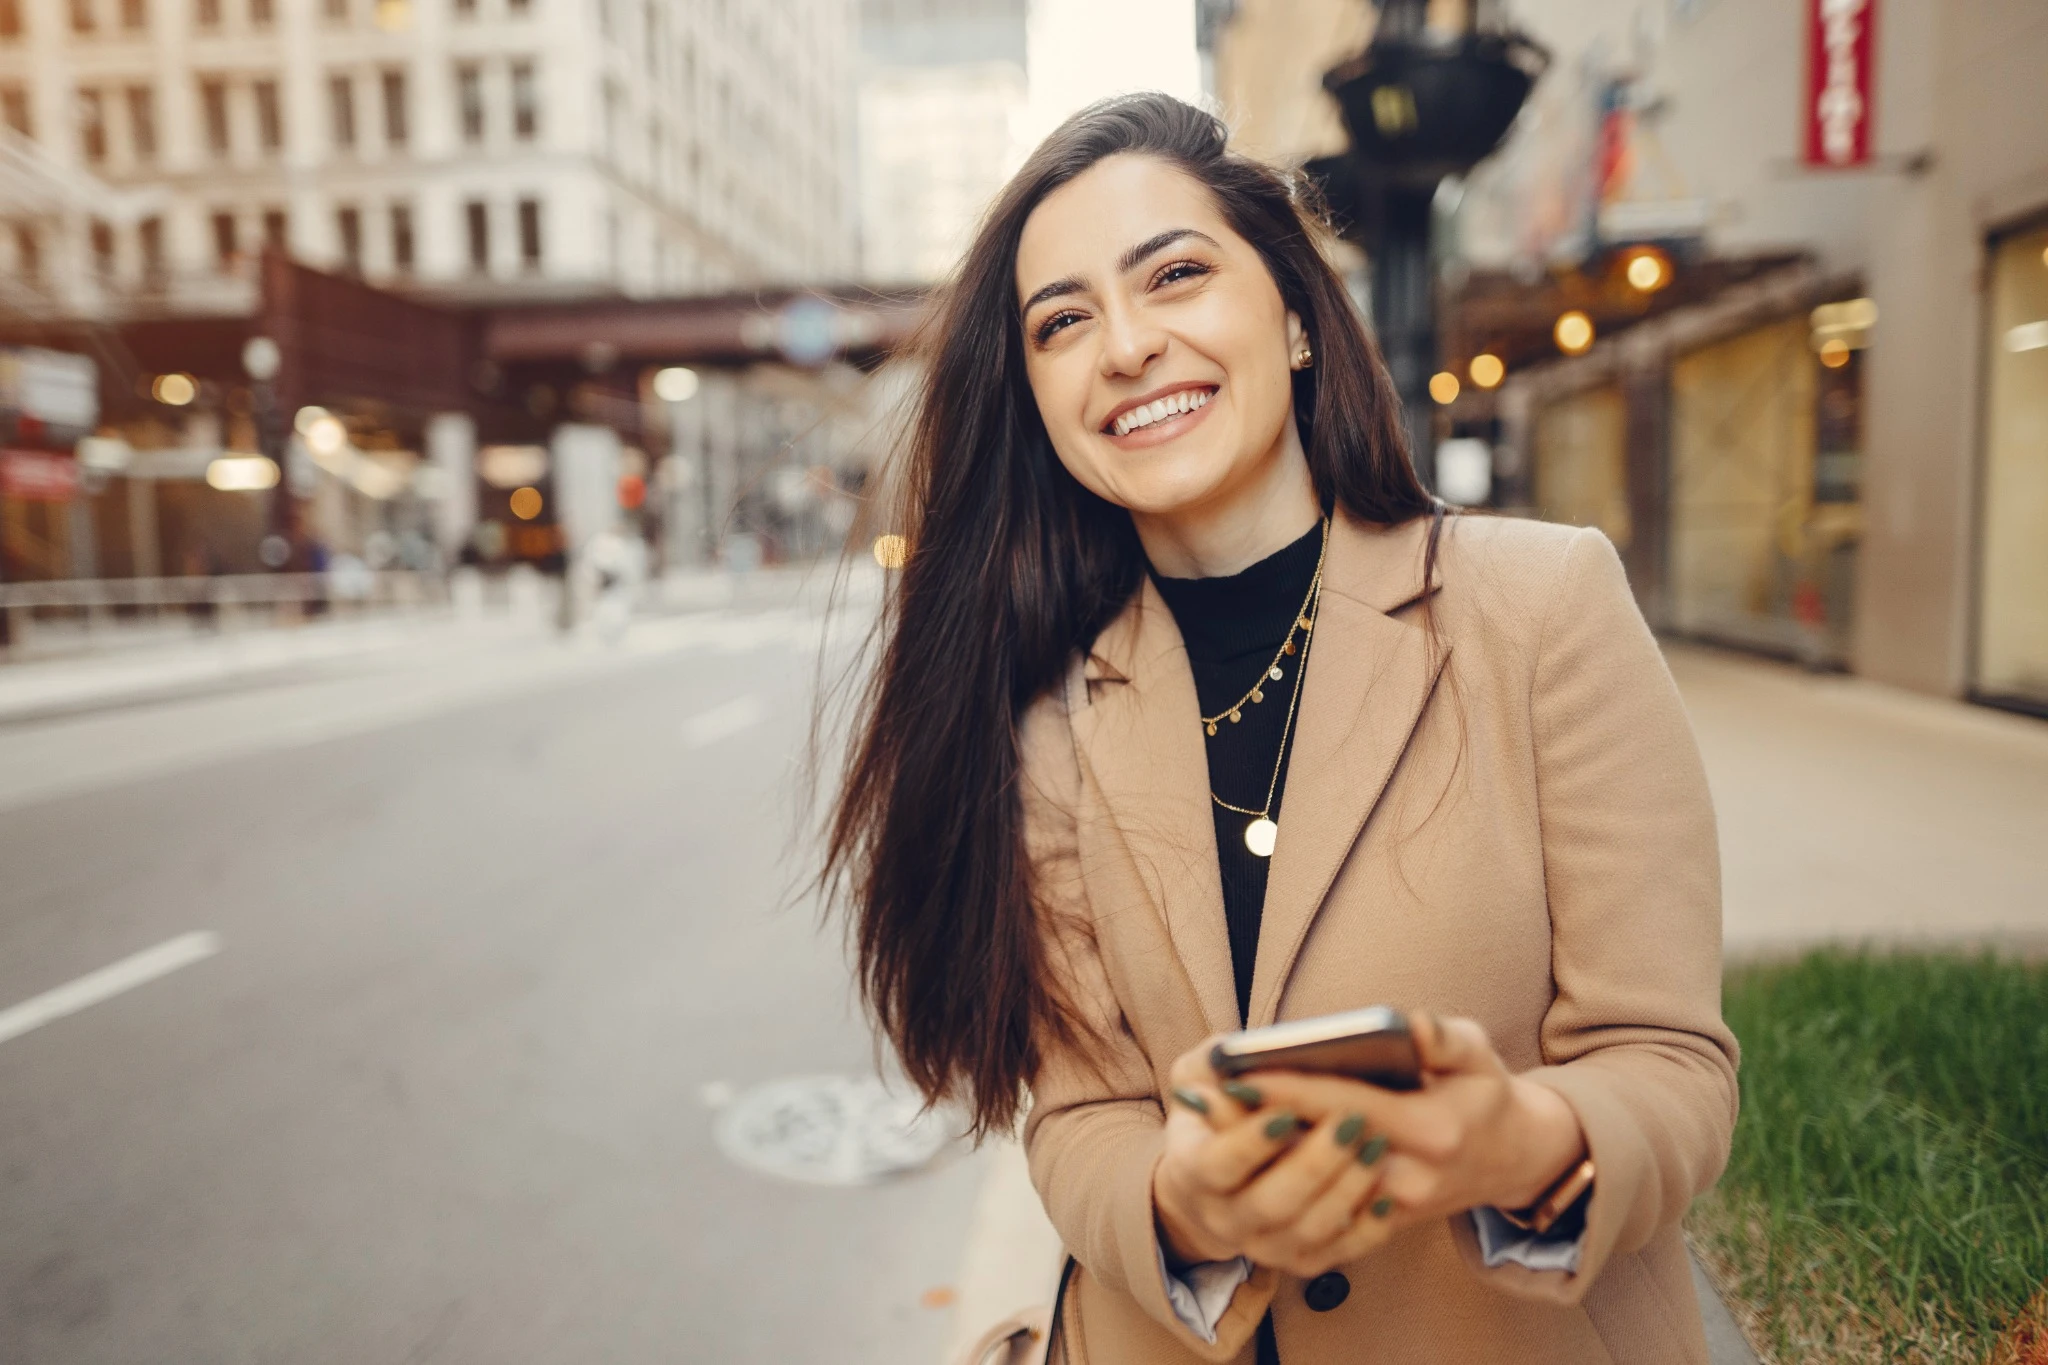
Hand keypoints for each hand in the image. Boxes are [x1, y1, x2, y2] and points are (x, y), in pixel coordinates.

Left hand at [1151, 1014, 1586, 1277]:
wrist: (1513, 1158)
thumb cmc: (1485, 1093)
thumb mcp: (1476, 1052)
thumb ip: (1441, 1036)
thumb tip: (1404, 1025)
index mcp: (1431, 1130)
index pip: (1345, 1106)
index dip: (1291, 1091)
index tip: (1243, 1072)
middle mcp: (1409, 1177)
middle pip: (1318, 1150)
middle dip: (1260, 1124)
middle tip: (1207, 1096)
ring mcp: (1393, 1209)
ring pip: (1311, 1184)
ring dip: (1262, 1154)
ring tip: (1214, 1119)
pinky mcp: (1382, 1224)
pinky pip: (1321, 1205)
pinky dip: (1282, 1178)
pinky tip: (1245, 1152)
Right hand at [1151, 1040, 1398, 1277]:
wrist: (1223, 1175)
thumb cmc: (1220, 1109)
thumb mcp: (1202, 1078)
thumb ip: (1214, 1062)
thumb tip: (1230, 1052)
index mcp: (1193, 1169)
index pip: (1218, 1165)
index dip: (1250, 1142)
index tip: (1285, 1112)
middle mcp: (1224, 1217)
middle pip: (1270, 1203)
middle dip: (1313, 1163)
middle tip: (1351, 1122)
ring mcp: (1263, 1245)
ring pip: (1308, 1231)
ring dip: (1346, 1190)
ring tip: (1377, 1148)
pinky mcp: (1300, 1260)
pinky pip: (1337, 1254)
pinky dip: (1366, 1229)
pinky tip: (1387, 1194)